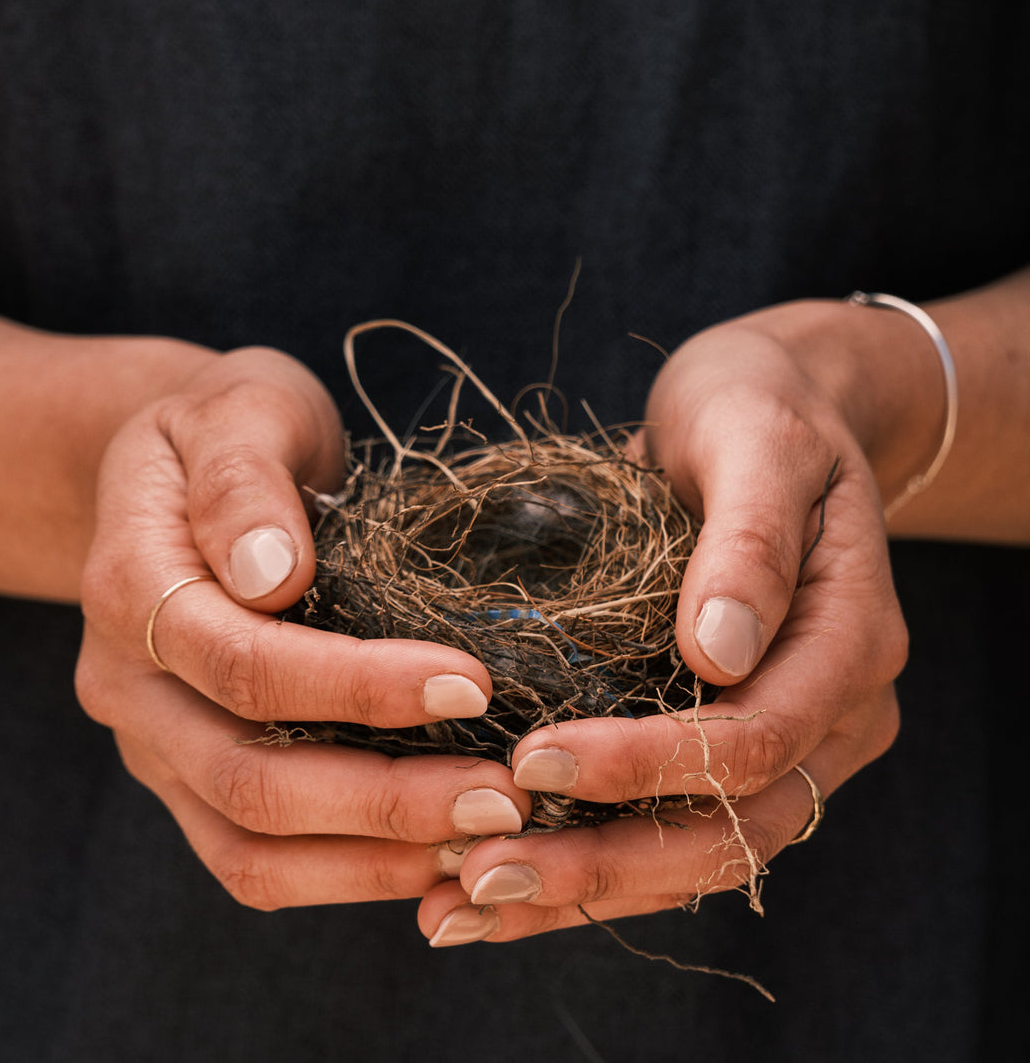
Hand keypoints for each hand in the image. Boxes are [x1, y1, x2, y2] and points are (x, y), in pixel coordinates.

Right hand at [75, 345, 530, 908]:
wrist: (189, 470)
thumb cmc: (234, 427)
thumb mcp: (241, 409)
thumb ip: (245, 480)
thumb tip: (271, 574)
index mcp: (131, 586)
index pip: (244, 663)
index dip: (358, 686)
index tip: (471, 683)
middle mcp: (127, 684)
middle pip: (247, 777)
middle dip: (385, 799)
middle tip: (504, 796)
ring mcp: (154, 742)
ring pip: (249, 845)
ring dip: (373, 857)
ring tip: (483, 838)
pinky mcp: (190, 777)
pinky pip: (255, 858)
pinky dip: (345, 873)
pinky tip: (431, 854)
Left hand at [415, 300, 911, 944]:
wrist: (765, 408)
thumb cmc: (758, 410)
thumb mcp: (757, 441)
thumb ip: (749, 541)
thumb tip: (718, 654)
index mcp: (850, 641)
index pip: (758, 738)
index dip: (650, 763)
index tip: (534, 759)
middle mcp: (829, 710)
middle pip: (732, 827)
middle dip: (607, 862)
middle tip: (482, 878)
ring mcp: (784, 731)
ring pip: (699, 848)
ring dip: (586, 886)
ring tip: (466, 907)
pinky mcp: (725, 732)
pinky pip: (671, 821)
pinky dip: (590, 860)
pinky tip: (498, 884)